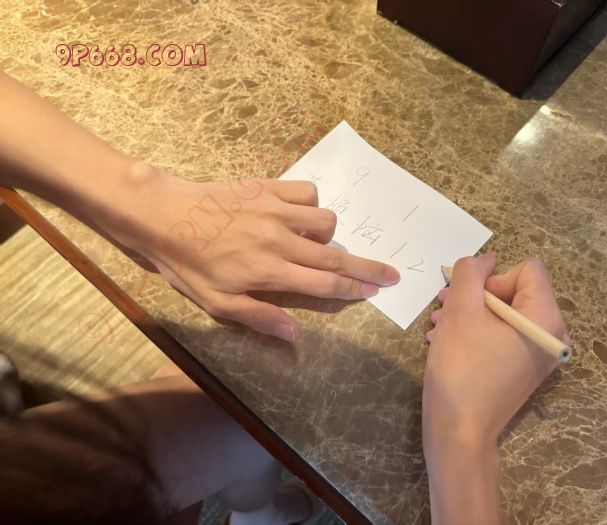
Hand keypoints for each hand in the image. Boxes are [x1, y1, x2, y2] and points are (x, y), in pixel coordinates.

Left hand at [110, 166, 399, 341]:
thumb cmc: (188, 265)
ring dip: (329, 236)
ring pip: (326, 221)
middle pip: (337, 255)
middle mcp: (281, 240)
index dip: (355, 289)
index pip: (326, 283)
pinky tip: (299, 215)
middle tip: (392, 273)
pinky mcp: (268, 188)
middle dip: (368, 268)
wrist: (163, 216)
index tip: (378, 290)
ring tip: (315, 244)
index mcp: (270, 271)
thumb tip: (296, 336)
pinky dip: (311, 205)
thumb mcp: (217, 303)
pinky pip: (307, 192)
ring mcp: (276, 210)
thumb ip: (260, 317)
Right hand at [423, 254, 564, 451]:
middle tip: (443, 306)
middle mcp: (553, 334)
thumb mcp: (461, 310)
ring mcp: (540, 354)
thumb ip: (472, 273)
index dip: (492, 278)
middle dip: (477, 295)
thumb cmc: (461, 368)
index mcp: (546, 318)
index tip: (468, 301)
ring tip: (440, 323)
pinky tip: (448, 339)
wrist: (459, 431)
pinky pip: (504, 335)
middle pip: (516, 290)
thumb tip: (487, 259)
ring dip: (471, 313)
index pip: (527, 270)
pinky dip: (478, 332)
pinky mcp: (525, 368)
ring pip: (506, 313)